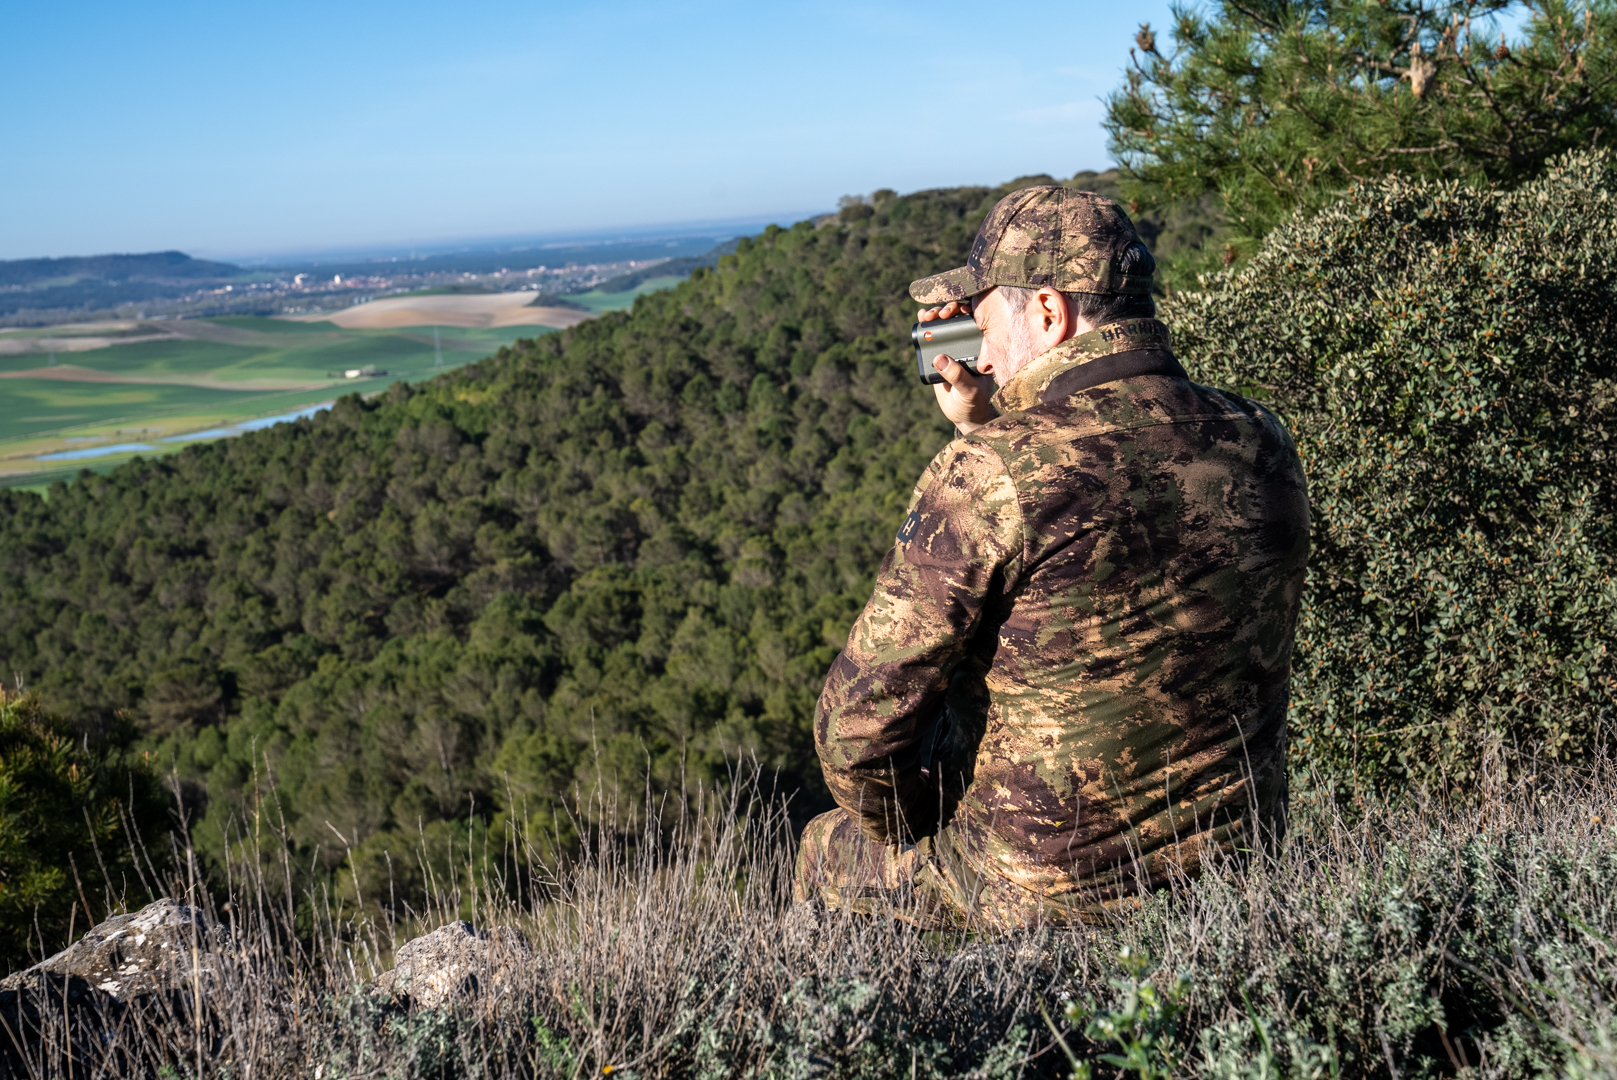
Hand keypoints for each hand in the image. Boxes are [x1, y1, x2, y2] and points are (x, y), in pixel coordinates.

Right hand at [918, 301, 997, 434]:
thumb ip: (956, 375)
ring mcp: (952, 349)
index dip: (965, 311)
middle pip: (958, 320)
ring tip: (926, 316)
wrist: (963, 414)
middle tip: (938, 315)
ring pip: (944, 326)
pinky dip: (925, 327)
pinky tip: (921, 318)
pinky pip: (931, 339)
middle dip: (946, 311)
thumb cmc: (974, 401)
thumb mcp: (968, 390)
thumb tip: (940, 359)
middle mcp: (968, 345)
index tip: (953, 312)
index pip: (976, 322)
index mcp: (981, 349)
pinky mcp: (938, 356)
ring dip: (934, 316)